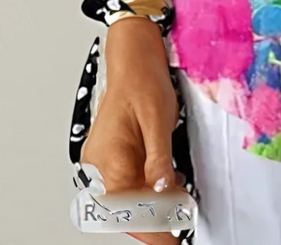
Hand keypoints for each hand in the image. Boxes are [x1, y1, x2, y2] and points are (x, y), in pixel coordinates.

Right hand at [78, 19, 186, 244]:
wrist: (133, 54)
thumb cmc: (143, 78)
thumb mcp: (158, 119)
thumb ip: (159, 159)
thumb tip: (162, 192)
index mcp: (109, 157)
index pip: (125, 208)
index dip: (149, 229)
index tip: (170, 240)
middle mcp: (101, 162)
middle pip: (124, 207)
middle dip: (152, 221)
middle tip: (179, 228)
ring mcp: (105, 158)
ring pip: (126, 196)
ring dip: (151, 205)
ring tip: (179, 207)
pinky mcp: (114, 152)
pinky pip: (128, 180)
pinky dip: (147, 189)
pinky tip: (168, 186)